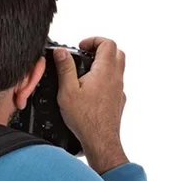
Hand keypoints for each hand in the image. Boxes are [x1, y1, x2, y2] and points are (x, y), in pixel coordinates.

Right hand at [54, 37, 129, 173]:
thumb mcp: (67, 91)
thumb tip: (61, 52)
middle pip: (117, 52)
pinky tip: (93, 91)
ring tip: (88, 72)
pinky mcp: (118, 102)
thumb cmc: (85, 119)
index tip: (82, 46)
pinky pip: (116, 84)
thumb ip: (65, 69)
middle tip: (87, 55)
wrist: (100, 141)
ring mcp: (119, 90)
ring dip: (105, 64)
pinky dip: (106, 80)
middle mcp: (116, 78)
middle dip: (102, 49)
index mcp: (105, 70)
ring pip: (118, 68)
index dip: (94, 40)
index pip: (107, 43)